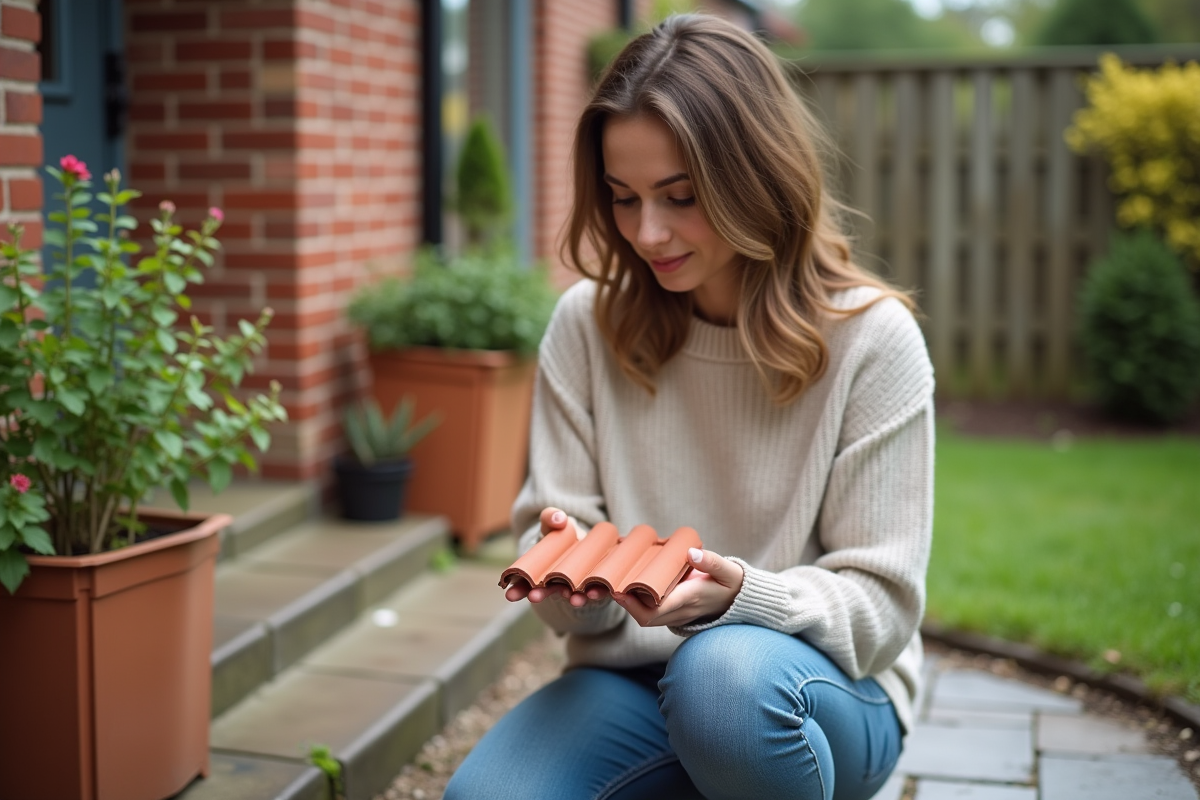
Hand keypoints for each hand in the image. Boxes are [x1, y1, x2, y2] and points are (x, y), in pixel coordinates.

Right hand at [504, 507, 611, 607]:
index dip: (518, 589)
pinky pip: (594, 592)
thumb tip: (559, 519)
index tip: (509, 594)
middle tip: (533, 597)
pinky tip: (593, 594)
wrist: (588, 542)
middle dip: (539, 595)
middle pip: (545, 592)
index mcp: (539, 572)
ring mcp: (575, 587)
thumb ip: (551, 518)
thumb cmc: (564, 534)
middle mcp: (556, 583)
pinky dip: (595, 594)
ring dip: (571, 598)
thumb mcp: (554, 524)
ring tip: (573, 600)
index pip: (525, 583)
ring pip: (571, 595)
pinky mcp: (594, 586)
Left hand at [612, 547, 743, 627]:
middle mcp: (681, 611)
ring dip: (629, 605)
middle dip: (626, 606)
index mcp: (690, 600)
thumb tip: (691, 553)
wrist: (740, 599)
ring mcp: (678, 614)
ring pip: (648, 617)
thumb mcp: (728, 570)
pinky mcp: (675, 611)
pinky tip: (627, 586)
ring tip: (612, 586)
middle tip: (608, 588)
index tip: (620, 591)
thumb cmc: (732, 582)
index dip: (635, 605)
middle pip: (647, 618)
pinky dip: (637, 603)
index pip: (658, 610)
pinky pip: (652, 612)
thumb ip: (711, 562)